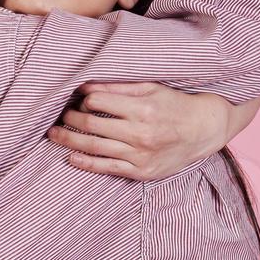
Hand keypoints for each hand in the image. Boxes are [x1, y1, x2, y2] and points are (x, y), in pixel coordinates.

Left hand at [47, 82, 237, 180]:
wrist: (203, 130)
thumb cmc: (176, 105)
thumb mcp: (152, 88)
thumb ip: (119, 88)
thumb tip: (86, 88)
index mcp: (143, 109)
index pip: (98, 103)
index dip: (83, 100)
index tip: (77, 99)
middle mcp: (140, 134)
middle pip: (92, 126)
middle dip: (71, 119)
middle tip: (61, 115)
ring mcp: (140, 155)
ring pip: (95, 148)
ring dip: (70, 141)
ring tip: (55, 134)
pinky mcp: (141, 171)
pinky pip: (107, 168)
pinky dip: (85, 163)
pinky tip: (71, 157)